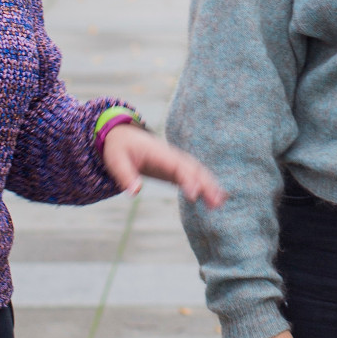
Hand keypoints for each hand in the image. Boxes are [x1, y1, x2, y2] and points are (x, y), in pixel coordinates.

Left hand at [101, 123, 224, 206]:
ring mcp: (176, 161)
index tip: (195, 195)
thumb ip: (126, 176)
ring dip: (210, 185)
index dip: (187, 179)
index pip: (177, 166)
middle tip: (216, 202)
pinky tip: (217, 198)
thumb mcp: (116, 161)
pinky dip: (207, 184)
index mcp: (159, 153)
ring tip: (220, 202)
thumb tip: (135, 192)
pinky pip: (195, 175)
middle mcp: (172, 156)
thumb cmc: (118, 148)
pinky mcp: (175, 168)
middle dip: (206, 184)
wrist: (122, 136)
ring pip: (198, 172)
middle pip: (193, 169)